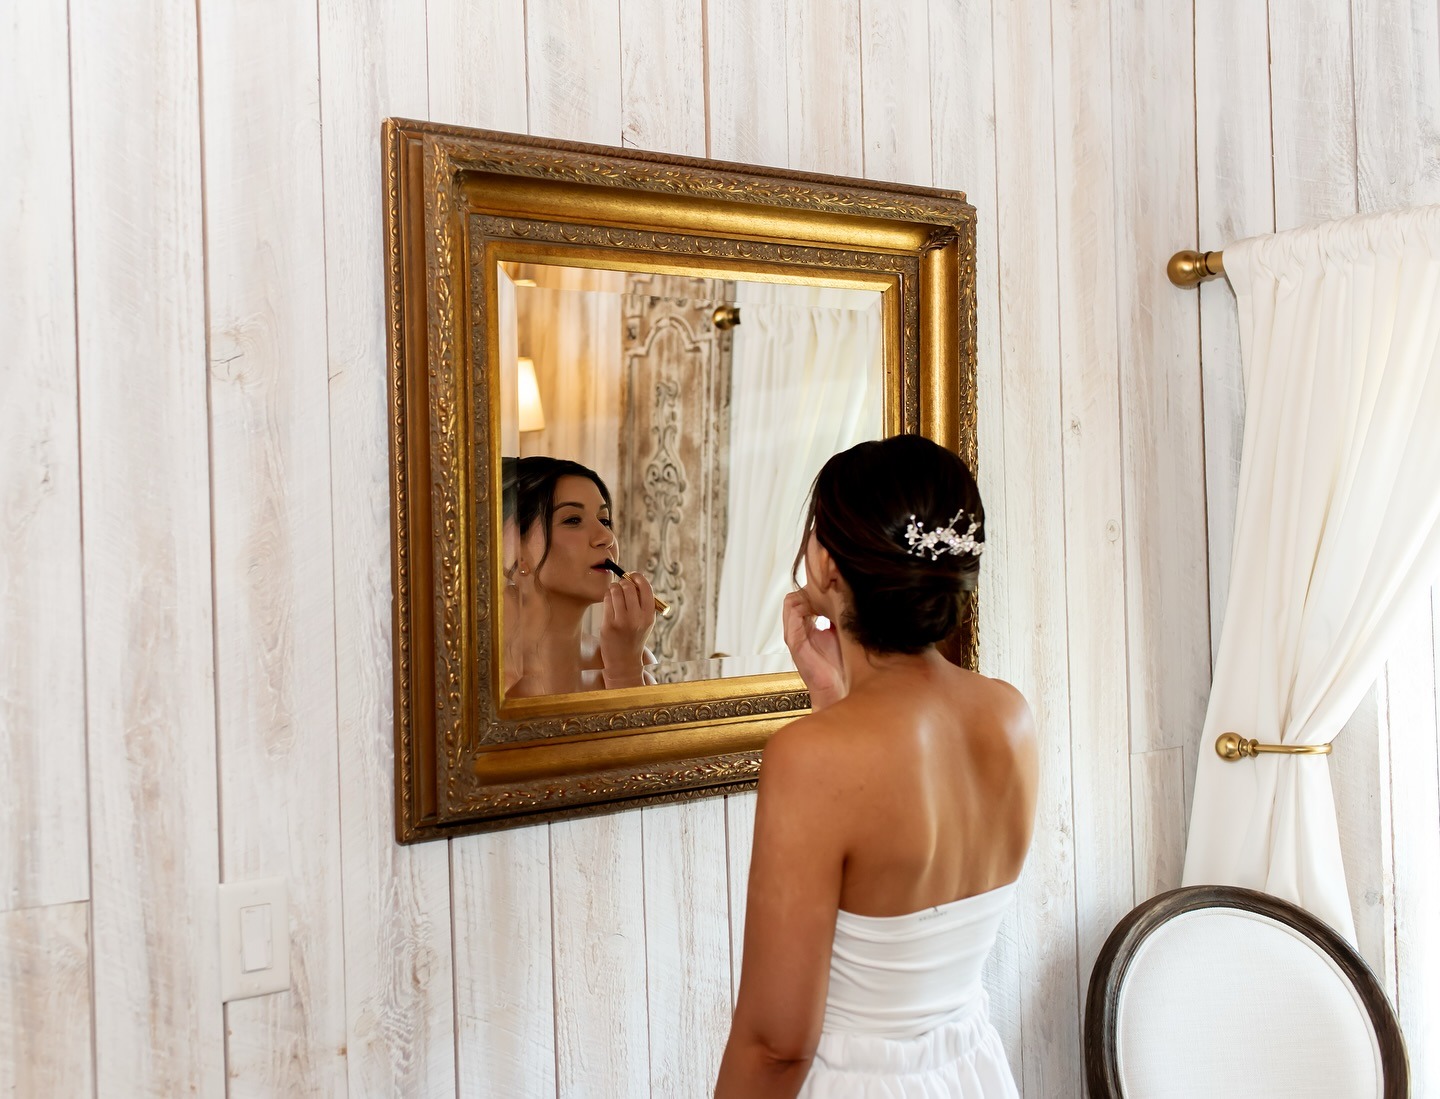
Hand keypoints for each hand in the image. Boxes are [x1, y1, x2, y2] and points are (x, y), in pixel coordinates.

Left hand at [600, 572, 656, 687]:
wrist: (624, 661)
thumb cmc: (634, 637)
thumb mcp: (646, 622)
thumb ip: (643, 603)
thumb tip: (633, 579)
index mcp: (649, 616)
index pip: (645, 587)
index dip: (638, 578)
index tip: (633, 576)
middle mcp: (637, 618)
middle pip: (629, 587)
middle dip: (624, 582)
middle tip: (621, 585)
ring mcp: (622, 622)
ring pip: (616, 591)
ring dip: (614, 588)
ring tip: (614, 592)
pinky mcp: (608, 625)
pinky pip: (607, 600)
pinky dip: (607, 596)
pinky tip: (609, 600)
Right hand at [783, 590, 845, 709]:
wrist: (837, 688)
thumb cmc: (841, 665)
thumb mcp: (841, 632)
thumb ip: (838, 615)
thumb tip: (845, 597)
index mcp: (808, 626)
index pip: (803, 598)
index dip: (815, 589)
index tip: (831, 584)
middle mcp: (798, 629)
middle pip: (796, 597)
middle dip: (811, 589)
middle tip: (827, 586)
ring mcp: (794, 635)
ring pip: (791, 602)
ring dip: (807, 595)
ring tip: (824, 594)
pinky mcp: (794, 641)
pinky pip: (793, 614)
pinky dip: (805, 605)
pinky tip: (821, 606)